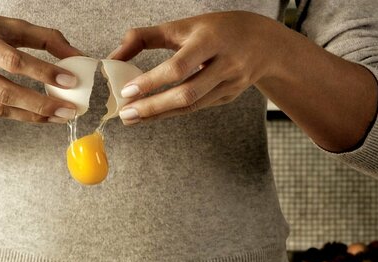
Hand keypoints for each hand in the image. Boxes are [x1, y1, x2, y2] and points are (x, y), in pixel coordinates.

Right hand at [0, 12, 82, 122]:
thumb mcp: (3, 24)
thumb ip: (41, 37)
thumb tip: (76, 54)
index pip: (12, 60)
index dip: (43, 72)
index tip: (69, 80)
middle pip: (5, 91)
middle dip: (41, 104)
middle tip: (69, 110)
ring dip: (33, 115)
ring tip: (59, 116)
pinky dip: (20, 115)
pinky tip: (40, 115)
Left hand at [110, 12, 285, 124]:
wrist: (263, 42)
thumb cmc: (215, 30)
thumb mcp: (183, 26)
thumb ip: (145, 37)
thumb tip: (114, 57)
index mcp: (210, 40)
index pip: (179, 66)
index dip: (152, 81)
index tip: (127, 91)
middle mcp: (224, 63)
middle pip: (187, 94)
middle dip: (153, 107)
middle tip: (125, 114)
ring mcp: (230, 84)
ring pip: (191, 106)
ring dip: (158, 115)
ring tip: (132, 118)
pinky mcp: (229, 97)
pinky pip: (196, 108)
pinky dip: (171, 112)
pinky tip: (152, 114)